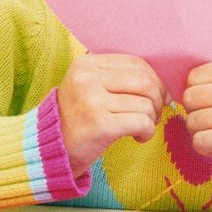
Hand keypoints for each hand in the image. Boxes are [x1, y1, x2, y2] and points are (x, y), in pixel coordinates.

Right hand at [57, 54, 168, 177]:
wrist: (49, 148)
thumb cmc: (77, 118)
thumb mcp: (88, 86)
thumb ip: (116, 77)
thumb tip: (161, 84)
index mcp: (86, 64)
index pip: (135, 63)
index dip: (154, 80)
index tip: (158, 97)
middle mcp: (87, 78)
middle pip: (144, 81)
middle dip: (157, 100)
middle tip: (154, 115)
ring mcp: (92, 100)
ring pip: (146, 104)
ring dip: (151, 120)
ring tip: (141, 128)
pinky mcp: (100, 124)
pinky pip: (142, 122)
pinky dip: (147, 132)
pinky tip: (138, 137)